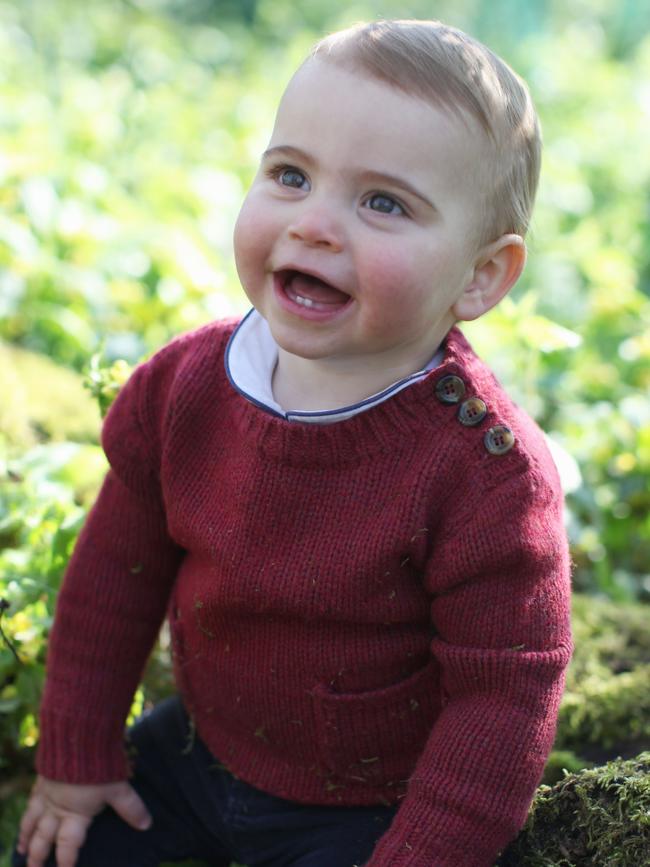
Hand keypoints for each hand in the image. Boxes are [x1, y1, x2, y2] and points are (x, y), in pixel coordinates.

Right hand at [16, 774, 151, 866]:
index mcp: (75, 813)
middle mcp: (57, 807)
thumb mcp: (118, 788)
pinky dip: (27, 809)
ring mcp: (47, 792)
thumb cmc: (99, 765)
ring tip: (21, 848)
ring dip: (26, 835)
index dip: (66, 860)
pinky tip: (27, 812)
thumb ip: (130, 808)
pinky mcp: (43, 777)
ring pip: (32, 820)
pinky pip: (31, 798)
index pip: (68, 844)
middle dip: (37, 855)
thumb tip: (146, 825)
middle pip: (44, 836)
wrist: (77, 738)